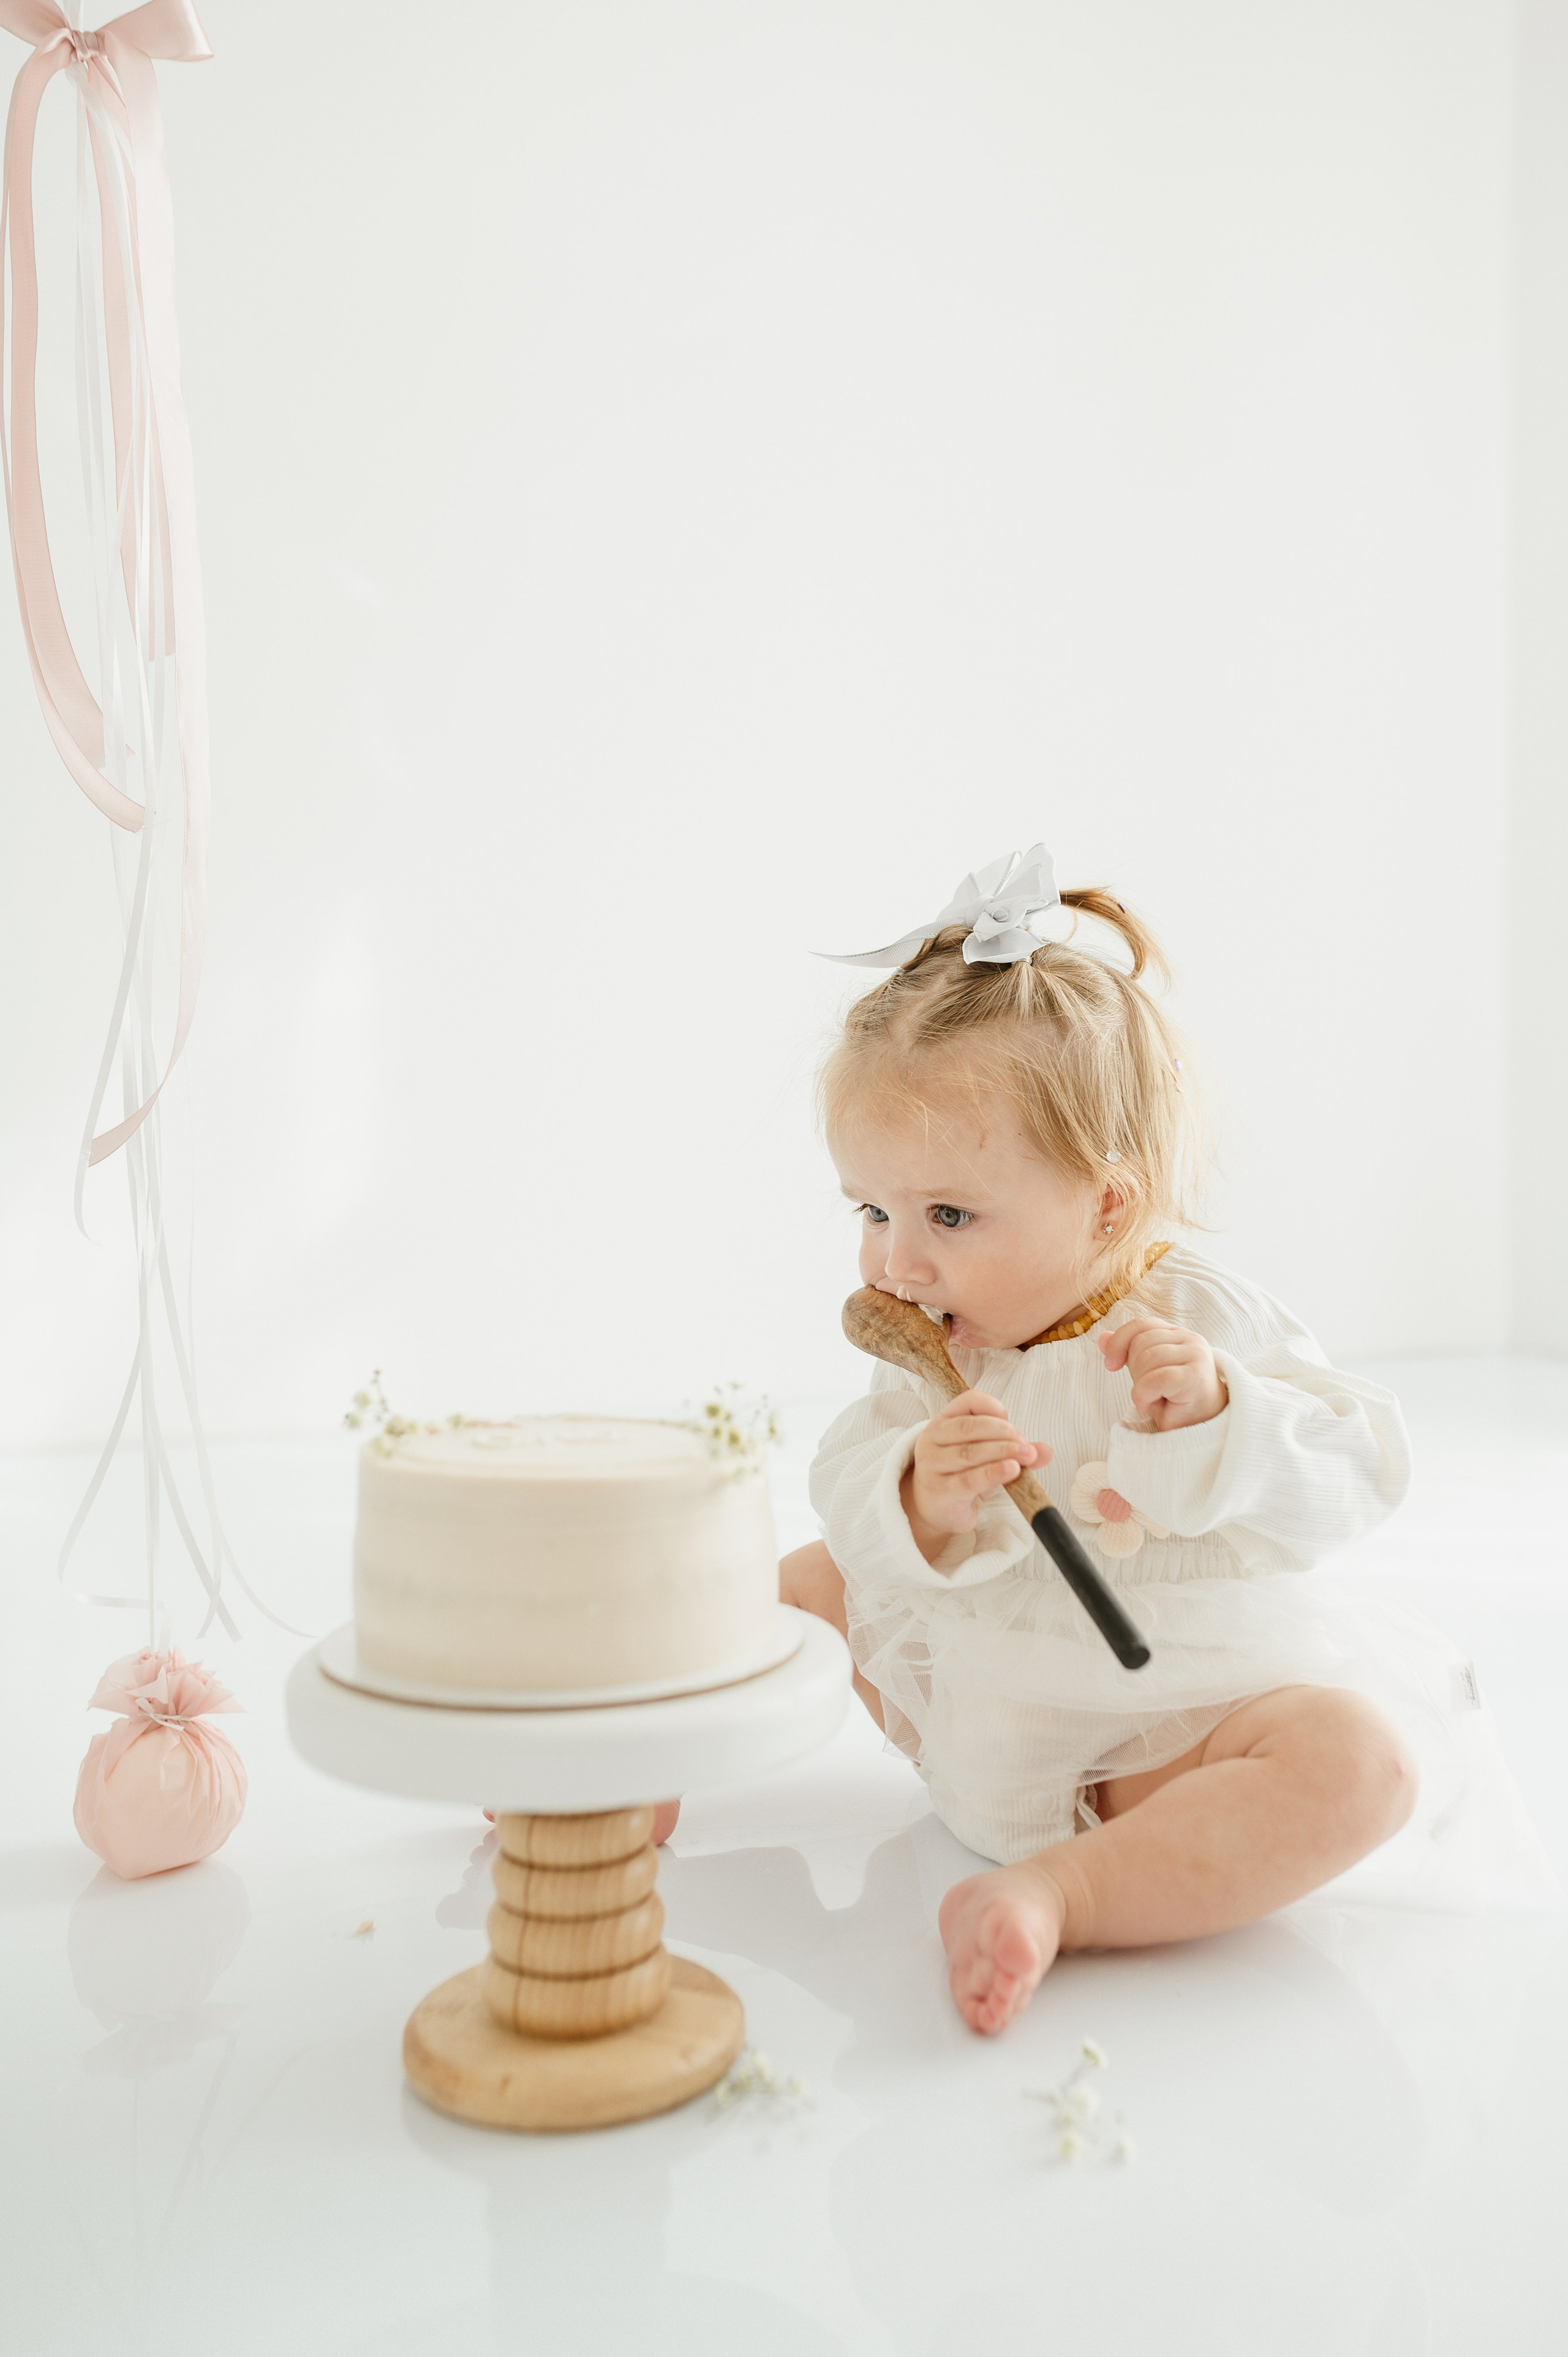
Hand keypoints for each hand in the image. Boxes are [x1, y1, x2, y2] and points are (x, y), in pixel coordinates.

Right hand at [901, 1390, 1049, 1557]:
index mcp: (944, 1421)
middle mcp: (933, 1439)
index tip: (1012, 1424)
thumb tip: (1046, 1451)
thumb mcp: (989, 1457)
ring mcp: (933, 1465)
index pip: (969, 1402)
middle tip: (1026, 1446)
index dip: (994, 1408)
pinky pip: (969, 1479)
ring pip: (970, 1452)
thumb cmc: (963, 1474)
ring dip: (1003, 1452)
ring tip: (1026, 1457)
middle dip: (1004, 1433)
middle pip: (970, 1427)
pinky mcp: (941, 1491)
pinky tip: (1011, 1470)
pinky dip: (993, 1473)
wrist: (936, 1509)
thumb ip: (1015, 1450)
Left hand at [1097, 1318, 1227, 1431]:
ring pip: (1148, 1359)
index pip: (1141, 1325)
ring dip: (1140, 1385)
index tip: (1111, 1365)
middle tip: (1147, 1390)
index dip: (1119, 1341)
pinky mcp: (1196, 1376)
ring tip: (1153, 1398)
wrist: (1200, 1426)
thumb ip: (1127, 1352)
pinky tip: (1148, 1405)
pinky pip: (1156, 1379)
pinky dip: (1143, 1394)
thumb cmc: (1173, 1399)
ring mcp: (1196, 1355)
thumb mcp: (1145, 1373)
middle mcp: (1190, 1339)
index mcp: (1177, 1334)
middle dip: (1133, 1369)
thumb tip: (1103, 1338)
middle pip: (1142, 1342)